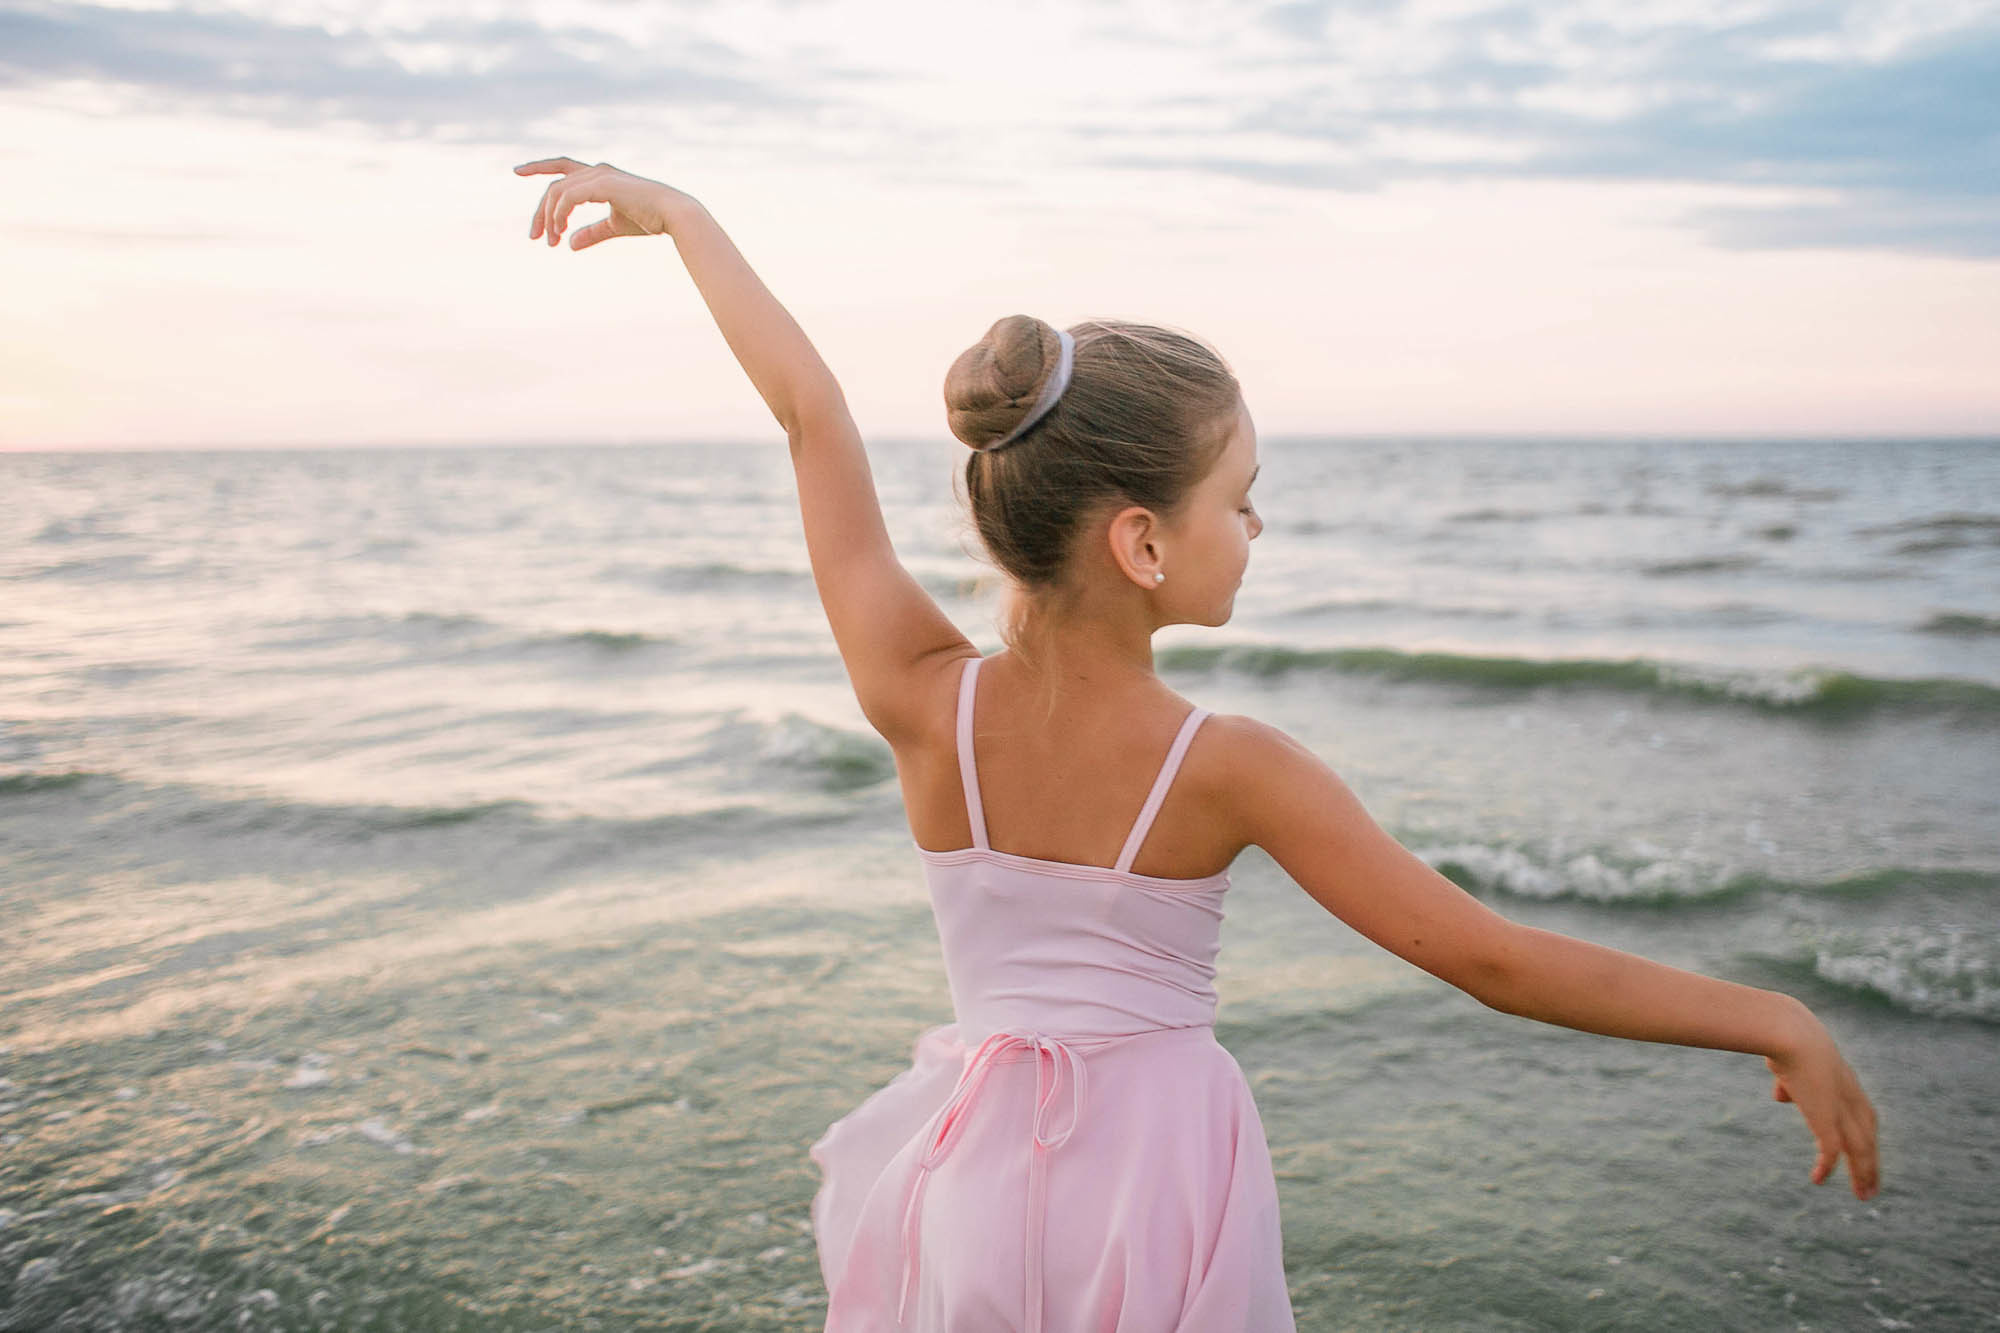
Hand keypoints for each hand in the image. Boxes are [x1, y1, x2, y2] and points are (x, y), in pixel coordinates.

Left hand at [514, 157, 685, 249]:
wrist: (674, 215)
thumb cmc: (650, 220)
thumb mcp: (614, 227)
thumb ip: (591, 233)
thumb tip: (569, 244)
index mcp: (599, 176)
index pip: (561, 166)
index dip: (538, 166)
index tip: (516, 172)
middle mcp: (596, 170)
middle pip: (553, 186)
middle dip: (539, 212)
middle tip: (534, 237)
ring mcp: (599, 175)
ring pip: (557, 192)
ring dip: (549, 218)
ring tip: (550, 242)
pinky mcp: (602, 184)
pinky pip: (568, 198)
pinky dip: (560, 214)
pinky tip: (560, 232)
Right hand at [1765, 1012, 1879, 1199]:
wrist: (1790, 1034)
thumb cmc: (1784, 1037)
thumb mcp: (1789, 1063)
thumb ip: (1789, 1081)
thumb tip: (1782, 1096)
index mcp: (1845, 1082)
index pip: (1865, 1116)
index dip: (1865, 1136)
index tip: (1865, 1156)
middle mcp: (1851, 1098)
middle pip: (1869, 1138)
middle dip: (1871, 1164)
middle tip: (1871, 1189)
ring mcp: (1841, 1110)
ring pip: (1860, 1150)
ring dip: (1863, 1174)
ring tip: (1863, 1196)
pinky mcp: (1826, 1119)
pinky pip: (1832, 1151)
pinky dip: (1826, 1167)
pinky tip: (1817, 1180)